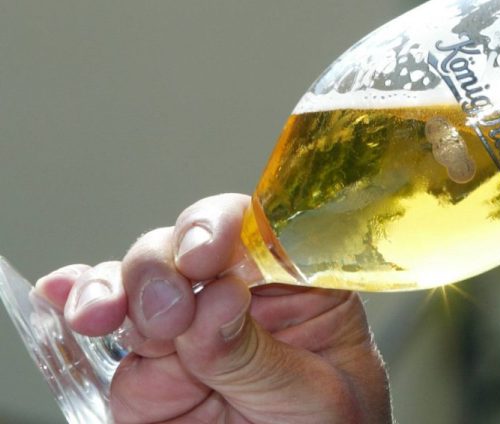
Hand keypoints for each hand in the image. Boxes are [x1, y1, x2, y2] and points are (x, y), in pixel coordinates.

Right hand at [35, 193, 392, 422]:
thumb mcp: (314, 393)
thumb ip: (259, 352)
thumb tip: (215, 297)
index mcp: (298, 288)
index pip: (259, 232)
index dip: (224, 228)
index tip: (206, 252)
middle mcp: (239, 296)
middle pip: (188, 246)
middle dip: (168, 266)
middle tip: (172, 310)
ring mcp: (188, 329)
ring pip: (142, 280)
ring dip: (122, 289)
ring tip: (121, 319)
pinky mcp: (148, 372)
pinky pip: (108, 329)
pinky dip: (79, 301)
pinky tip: (62, 295)